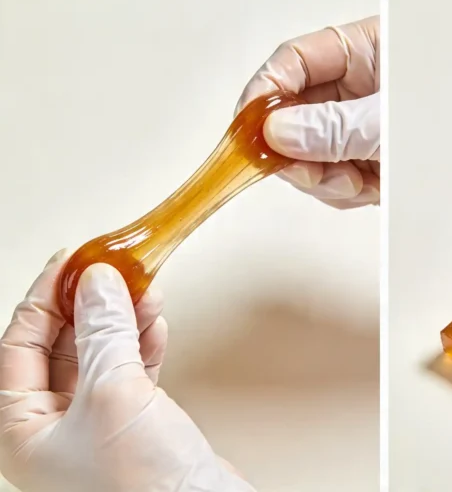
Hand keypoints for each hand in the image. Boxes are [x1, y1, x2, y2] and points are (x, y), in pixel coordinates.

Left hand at [0, 253, 252, 491]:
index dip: (45, 296)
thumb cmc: (140, 488)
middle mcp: (50, 432)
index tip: (73, 259)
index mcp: (20, 431)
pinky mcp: (131, 429)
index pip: (19, 344)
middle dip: (90, 304)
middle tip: (112, 268)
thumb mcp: (113, 391)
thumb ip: (104, 329)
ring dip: (121, 319)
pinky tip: (155, 322)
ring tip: (143, 289)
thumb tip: (98, 281)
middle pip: (60, 346)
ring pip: (98, 354)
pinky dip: (142, 342)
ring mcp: (91, 430)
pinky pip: (128, 370)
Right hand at [237, 17, 379, 208]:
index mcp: (367, 50)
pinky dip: (343, 191)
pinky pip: (332, 178)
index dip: (265, 92)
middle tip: (299, 167)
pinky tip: (369, 188)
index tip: (246, 127)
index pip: (295, 60)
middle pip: (294, 112)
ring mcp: (362, 124)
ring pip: (308, 152)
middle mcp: (360, 84)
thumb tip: (277, 131)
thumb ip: (333, 126)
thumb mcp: (389, 118)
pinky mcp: (370, 159)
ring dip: (322, 176)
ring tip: (354, 180)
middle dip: (293, 148)